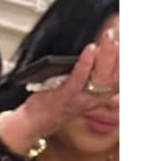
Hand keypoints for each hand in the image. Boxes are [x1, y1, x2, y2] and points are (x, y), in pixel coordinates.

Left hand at [0, 34, 118, 154]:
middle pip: (113, 76)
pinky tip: (90, 50)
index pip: (118, 80)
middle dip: (117, 55)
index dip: (123, 63)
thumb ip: (90, 79)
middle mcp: (93, 100)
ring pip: (100, 76)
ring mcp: (80, 98)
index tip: (124, 45)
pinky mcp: (66, 96)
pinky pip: (79, 78)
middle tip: (115, 36)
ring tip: (108, 38)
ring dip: (106, 55)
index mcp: (97, 98)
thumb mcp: (78, 94)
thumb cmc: (54, 105)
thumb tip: (96, 54)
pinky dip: (86, 63)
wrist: (34, 124)